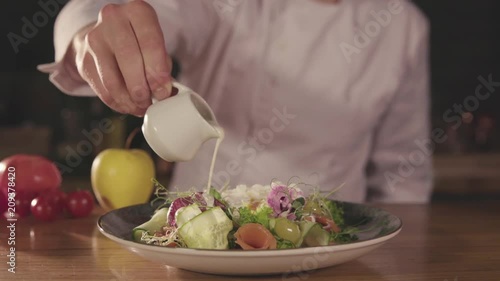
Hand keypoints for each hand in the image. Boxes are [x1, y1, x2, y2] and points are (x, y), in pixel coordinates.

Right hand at [70, 0, 171, 115]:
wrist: (108, 35)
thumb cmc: (140, 42)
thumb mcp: (157, 45)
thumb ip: (162, 66)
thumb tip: (164, 92)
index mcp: (137, 12)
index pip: (149, 41)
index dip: (157, 70)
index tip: (162, 90)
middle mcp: (113, 20)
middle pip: (128, 59)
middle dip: (142, 88)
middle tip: (151, 102)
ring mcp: (94, 39)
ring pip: (112, 80)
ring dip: (129, 100)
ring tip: (141, 107)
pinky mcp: (83, 60)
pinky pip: (102, 90)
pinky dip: (118, 103)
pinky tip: (128, 106)